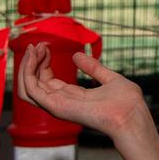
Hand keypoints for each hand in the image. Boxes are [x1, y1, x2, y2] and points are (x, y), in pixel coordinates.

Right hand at [15, 44, 153, 141]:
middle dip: (33, 61)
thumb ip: (93, 68)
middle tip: (38, 45)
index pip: (48, 80)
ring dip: (27, 65)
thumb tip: (77, 55)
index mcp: (74, 97)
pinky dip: (28, 72)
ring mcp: (57, 105)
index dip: (44, 62)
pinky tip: (35, 57)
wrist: (132, 114)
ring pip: (28, 86)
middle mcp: (62, 102)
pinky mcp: (55, 106)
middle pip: (36, 82)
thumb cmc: (127, 103)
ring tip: (35, 48)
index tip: (46, 46)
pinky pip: (31, 89)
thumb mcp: (110, 78)